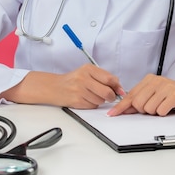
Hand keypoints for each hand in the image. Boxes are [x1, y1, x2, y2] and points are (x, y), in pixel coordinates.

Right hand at [0, 64, 123, 108]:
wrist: (54, 87)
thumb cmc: (73, 80)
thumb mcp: (87, 72)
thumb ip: (103, 77)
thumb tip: (119, 88)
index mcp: (88, 69)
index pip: (110, 78)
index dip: (117, 86)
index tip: (120, 90)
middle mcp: (83, 78)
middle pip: (107, 92)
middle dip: (110, 96)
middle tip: (108, 96)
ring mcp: (79, 90)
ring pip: (100, 100)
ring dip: (100, 100)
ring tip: (91, 95)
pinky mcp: (76, 100)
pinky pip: (92, 106)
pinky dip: (92, 104)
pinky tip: (85, 99)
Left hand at [107, 74, 174, 116]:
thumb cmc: (174, 96)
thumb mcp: (155, 95)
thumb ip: (140, 101)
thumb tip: (123, 109)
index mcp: (149, 80)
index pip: (131, 95)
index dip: (121, 107)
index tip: (112, 114)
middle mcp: (155, 81)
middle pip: (137, 104)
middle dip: (145, 111)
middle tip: (156, 107)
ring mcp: (165, 87)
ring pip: (148, 109)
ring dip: (156, 112)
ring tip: (165, 106)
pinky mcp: (173, 95)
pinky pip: (160, 111)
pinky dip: (164, 114)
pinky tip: (170, 108)